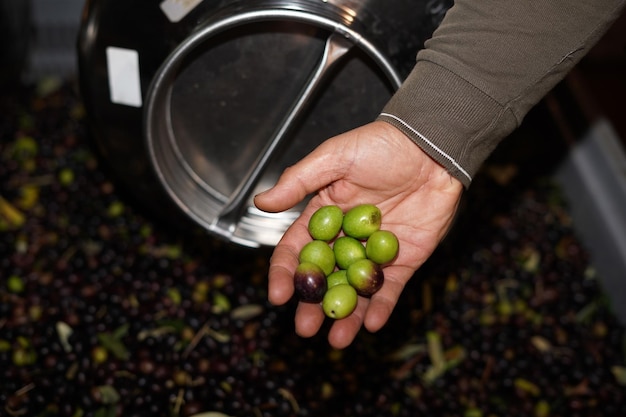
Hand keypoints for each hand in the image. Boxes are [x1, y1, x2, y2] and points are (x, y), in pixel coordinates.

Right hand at [254, 121, 463, 348]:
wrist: (430, 147)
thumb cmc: (380, 145)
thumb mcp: (333, 157)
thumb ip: (298, 181)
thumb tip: (261, 202)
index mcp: (322, 217)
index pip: (297, 250)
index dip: (285, 272)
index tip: (278, 295)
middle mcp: (345, 239)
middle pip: (324, 278)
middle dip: (313, 304)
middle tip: (305, 328)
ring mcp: (373, 252)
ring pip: (354, 289)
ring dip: (346, 315)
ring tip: (336, 340)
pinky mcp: (403, 260)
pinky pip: (390, 288)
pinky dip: (381, 306)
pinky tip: (371, 324)